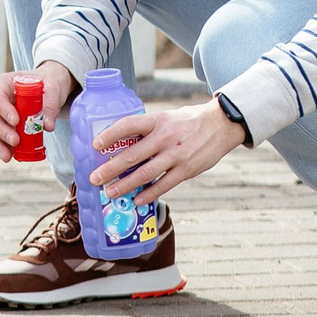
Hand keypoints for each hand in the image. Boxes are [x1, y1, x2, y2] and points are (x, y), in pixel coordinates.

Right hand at [0, 60, 75, 160]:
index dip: (4, 110)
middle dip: (1, 131)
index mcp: (3, 83)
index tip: (16, 121)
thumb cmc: (47, 85)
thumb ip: (50, 106)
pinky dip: (0, 148)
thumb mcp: (52, 90)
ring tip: (9, 155)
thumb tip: (48, 126)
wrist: (47, 89)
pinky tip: (10, 156)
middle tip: (16, 141)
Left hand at [89, 100, 244, 204]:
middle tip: (94, 178)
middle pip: (132, 155)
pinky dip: (148, 194)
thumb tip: (123, 144)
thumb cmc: (189, 121)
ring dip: (125, 185)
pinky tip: (137, 199)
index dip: (110, 135)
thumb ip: (149, 130)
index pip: (129, 125)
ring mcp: (176, 154)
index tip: (95, 145)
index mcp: (158, 120)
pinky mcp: (187, 169)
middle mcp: (165, 137)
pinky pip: (163, 185)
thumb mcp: (168, 117)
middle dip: (111, 169)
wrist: (221, 124)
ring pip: (145, 173)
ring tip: (110, 193)